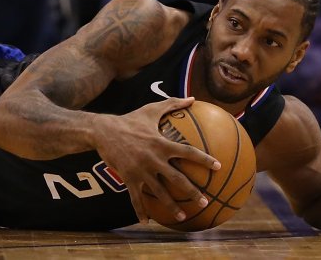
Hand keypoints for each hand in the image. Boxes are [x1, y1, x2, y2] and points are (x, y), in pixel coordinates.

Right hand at [95, 97, 220, 224]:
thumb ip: (173, 104)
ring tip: (183, 217)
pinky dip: (140, 210)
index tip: (218, 167)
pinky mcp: (128, 178)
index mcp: (162, 143)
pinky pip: (136, 197)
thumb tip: (193, 98)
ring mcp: (141, 170)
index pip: (188, 152)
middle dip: (193, 191)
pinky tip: (146, 221)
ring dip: (172, 206)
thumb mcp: (151, 109)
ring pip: (159, 192)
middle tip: (206, 201)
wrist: (103, 131)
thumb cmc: (130, 120)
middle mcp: (153, 159)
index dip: (204, 159)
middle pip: (177, 178)